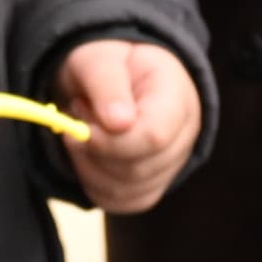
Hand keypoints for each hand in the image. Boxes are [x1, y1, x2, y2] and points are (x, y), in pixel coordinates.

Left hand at [57, 41, 201, 214]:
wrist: (111, 76)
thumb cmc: (108, 64)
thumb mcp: (100, 59)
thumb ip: (107, 85)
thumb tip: (118, 123)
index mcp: (177, 98)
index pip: (154, 137)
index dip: (111, 141)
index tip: (80, 121)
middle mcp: (184, 136)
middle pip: (138, 169)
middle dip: (93, 150)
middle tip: (77, 114)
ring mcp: (171, 165)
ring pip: (126, 191)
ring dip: (88, 166)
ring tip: (85, 130)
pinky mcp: (151, 185)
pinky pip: (120, 202)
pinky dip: (93, 183)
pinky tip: (88, 154)